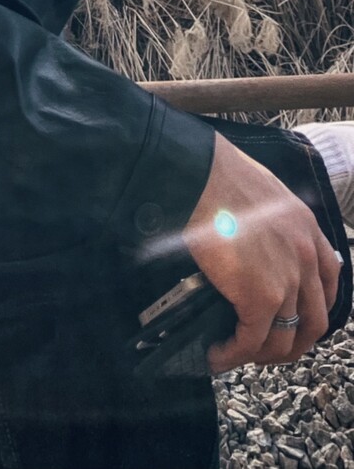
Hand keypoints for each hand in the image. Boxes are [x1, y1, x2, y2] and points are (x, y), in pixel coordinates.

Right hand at [184, 133, 340, 373]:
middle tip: (267, 348)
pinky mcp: (259, 298)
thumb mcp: (263, 192)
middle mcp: (306, 258)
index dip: (313, 306)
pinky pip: (250, 341)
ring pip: (284, 340)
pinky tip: (216, 355)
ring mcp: (286, 281)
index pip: (329, 281)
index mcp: (308, 229)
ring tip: (236, 354)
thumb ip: (272, 219)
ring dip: (261, 355)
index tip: (295, 317)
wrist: (201, 176)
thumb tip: (254, 237)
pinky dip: (233, 355)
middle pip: (314, 322)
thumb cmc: (218, 174)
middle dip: (293, 343)